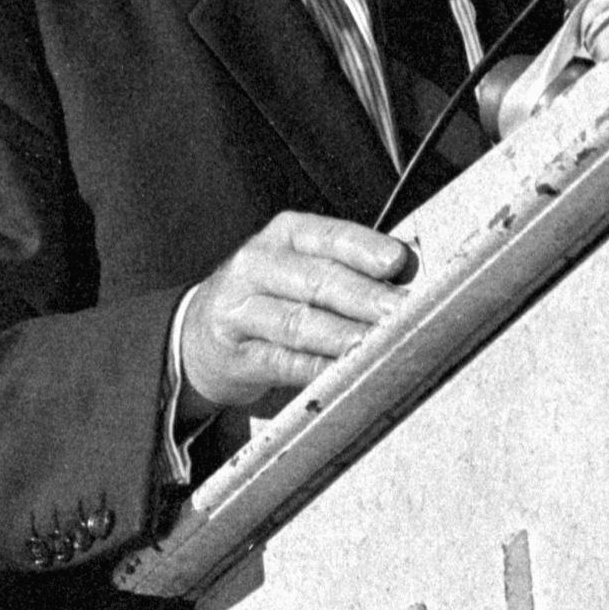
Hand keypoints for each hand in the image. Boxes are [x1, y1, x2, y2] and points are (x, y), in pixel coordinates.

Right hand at [175, 211, 414, 419]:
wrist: (199, 334)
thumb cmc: (272, 295)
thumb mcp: (300, 267)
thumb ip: (348, 267)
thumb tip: (409, 276)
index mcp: (283, 235)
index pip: (327, 236)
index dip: (363, 248)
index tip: (398, 262)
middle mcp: (256, 265)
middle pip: (316, 279)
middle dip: (364, 296)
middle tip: (401, 311)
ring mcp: (240, 311)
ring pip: (297, 322)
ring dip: (341, 335)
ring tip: (376, 344)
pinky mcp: (235, 355)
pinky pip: (280, 362)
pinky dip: (314, 369)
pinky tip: (342, 374)